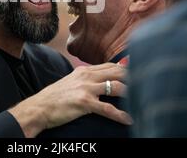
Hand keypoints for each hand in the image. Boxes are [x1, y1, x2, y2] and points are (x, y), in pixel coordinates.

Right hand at [8, 62, 131, 136]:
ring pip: (116, 87)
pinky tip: (129, 119)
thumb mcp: (71, 82)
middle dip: (134, 77)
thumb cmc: (55, 98)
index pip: (110, 66)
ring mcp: (86, 88)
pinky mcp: (85, 103)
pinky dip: (121, 115)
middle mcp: (87, 76)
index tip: (140, 70)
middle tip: (147, 83)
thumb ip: (86, 79)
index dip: (126, 68)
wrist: (39, 107)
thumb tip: (101, 80)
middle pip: (117, 73)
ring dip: (132, 93)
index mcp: (84, 71)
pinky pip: (108, 109)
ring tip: (143, 100)